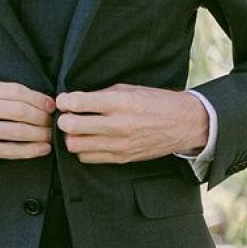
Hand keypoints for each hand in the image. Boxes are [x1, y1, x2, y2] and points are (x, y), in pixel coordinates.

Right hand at [0, 79, 55, 172]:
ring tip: (50, 138)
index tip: (52, 106)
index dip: (38, 98)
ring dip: (40, 135)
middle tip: (53, 124)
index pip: (15, 90)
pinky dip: (29, 150)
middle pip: (19, 109)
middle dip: (42, 118)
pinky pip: (9, 149)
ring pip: (17, 130)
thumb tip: (37, 100)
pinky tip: (40, 150)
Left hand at [54, 84, 207, 164]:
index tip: (64, 100)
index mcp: (119, 102)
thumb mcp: (130, 89)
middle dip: (63, 120)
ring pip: (75, 145)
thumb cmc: (156, 102)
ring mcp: (119, 144)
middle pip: (71, 127)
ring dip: (71, 137)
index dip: (64, 101)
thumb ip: (102, 94)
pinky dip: (83, 149)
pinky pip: (88, 158)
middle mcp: (117, 125)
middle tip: (67, 115)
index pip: (78, 103)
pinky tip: (89, 140)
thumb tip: (76, 100)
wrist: (183, 124)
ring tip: (77, 129)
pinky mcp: (121, 158)